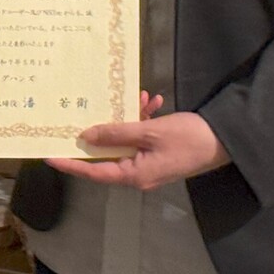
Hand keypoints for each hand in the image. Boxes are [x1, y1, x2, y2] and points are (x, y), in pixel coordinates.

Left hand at [45, 101, 228, 190]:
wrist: (225, 141)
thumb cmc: (188, 139)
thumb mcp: (150, 132)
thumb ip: (117, 132)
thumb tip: (87, 136)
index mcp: (134, 174)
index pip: (93, 172)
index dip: (70, 164)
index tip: (48, 155)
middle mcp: (138, 174)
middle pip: (108, 156)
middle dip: (101, 132)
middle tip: (81, 114)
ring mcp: (150, 165)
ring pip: (127, 142)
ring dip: (129, 119)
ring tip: (140, 98)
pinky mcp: (161, 154)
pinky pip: (143, 139)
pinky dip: (144, 121)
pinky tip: (153, 101)